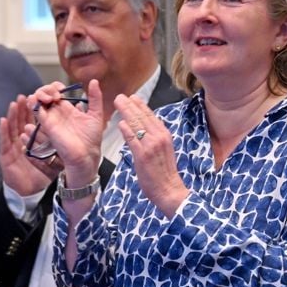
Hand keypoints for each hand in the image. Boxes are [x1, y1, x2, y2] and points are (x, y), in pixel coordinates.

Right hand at [0, 96, 57, 194]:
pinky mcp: (6, 156)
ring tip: (15, 103)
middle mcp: (24, 141)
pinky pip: (4, 141)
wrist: (35, 193)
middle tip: (26, 96)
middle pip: (22, 121)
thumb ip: (64, 136)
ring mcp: (13, 147)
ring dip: (13, 115)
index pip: (35, 121)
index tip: (40, 97)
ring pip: (12, 128)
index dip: (36, 109)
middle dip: (24, 108)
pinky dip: (2, 131)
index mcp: (36, 140)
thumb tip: (76, 116)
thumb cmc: (44, 175)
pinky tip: (3, 121)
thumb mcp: (58, 153)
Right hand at [32, 80, 109, 187]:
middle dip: (46, 89)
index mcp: (67, 108)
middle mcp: (56, 112)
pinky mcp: (46, 125)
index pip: (55, 91)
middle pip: (44, 94)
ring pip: (36, 101)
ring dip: (39, 94)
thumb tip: (93, 81)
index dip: (55, 86)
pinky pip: (36, 112)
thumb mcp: (96, 114)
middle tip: (56, 95)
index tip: (61, 90)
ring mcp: (50, 118)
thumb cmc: (91, 139)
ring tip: (48, 98)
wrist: (87, 155)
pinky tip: (38, 101)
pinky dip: (34, 104)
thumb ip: (95, 98)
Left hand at [115, 93, 188, 216]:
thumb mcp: (164, 149)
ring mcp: (151, 145)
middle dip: (131, 105)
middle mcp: (159, 137)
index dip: (141, 105)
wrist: (168, 189)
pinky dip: (126, 130)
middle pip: (143, 117)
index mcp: (165, 135)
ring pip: (137, 124)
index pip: (151, 116)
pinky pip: (133, 139)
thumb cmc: (164, 172)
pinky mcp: (143, 155)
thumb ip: (154, 137)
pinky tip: (120, 123)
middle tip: (120, 97)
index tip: (133, 97)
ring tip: (117, 103)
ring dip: (126, 112)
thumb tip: (144, 127)